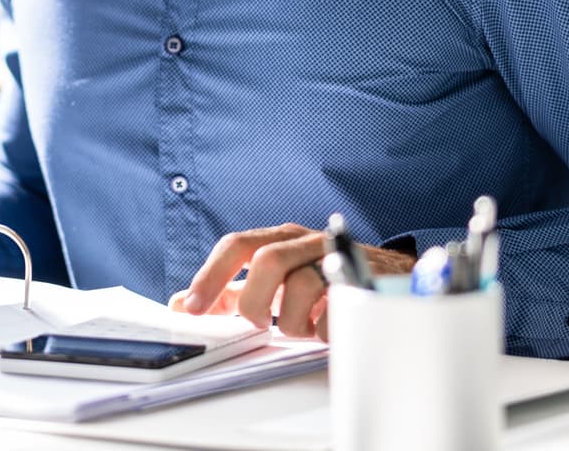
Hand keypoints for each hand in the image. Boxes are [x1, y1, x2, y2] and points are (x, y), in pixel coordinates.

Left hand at [169, 224, 415, 340]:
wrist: (385, 276)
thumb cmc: (320, 277)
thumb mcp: (275, 279)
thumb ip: (231, 290)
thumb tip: (183, 302)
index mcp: (278, 238)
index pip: (236, 245)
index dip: (211, 276)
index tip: (192, 308)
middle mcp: (304, 240)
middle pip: (268, 261)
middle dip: (255, 302)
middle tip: (257, 324)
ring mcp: (335, 257)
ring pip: (302, 286)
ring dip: (293, 321)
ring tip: (300, 329)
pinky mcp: (364, 279)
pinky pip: (336, 310)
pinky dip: (324, 329)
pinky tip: (325, 330)